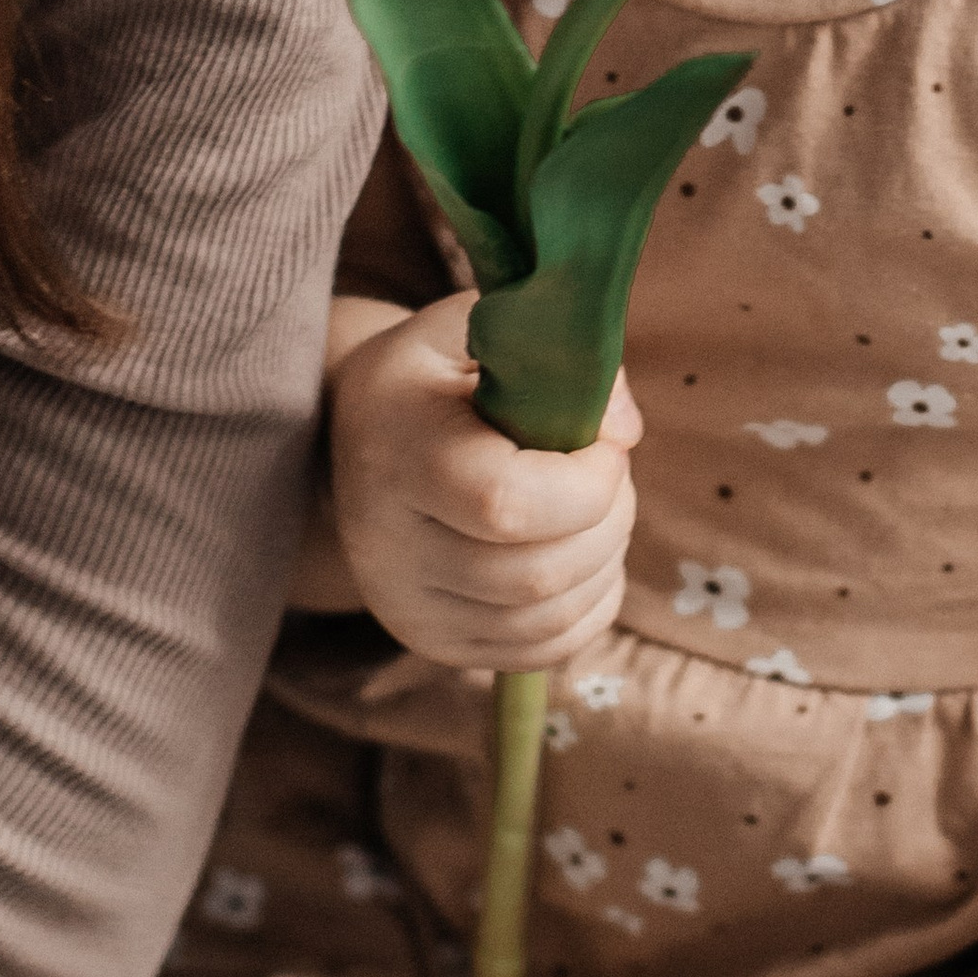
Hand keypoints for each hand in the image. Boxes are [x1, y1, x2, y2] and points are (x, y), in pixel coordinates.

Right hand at [323, 294, 638, 668]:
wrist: (354, 436)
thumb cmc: (428, 375)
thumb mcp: (472, 329)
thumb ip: (555, 354)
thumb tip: (623, 432)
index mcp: (395, 455)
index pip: (504, 504)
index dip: (585, 482)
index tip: (606, 441)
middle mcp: (387, 547)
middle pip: (537, 573)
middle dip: (607, 518)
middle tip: (606, 469)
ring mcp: (407, 606)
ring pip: (551, 617)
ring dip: (605, 558)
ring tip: (594, 505)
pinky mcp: (435, 643)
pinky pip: (546, 647)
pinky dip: (591, 601)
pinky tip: (581, 550)